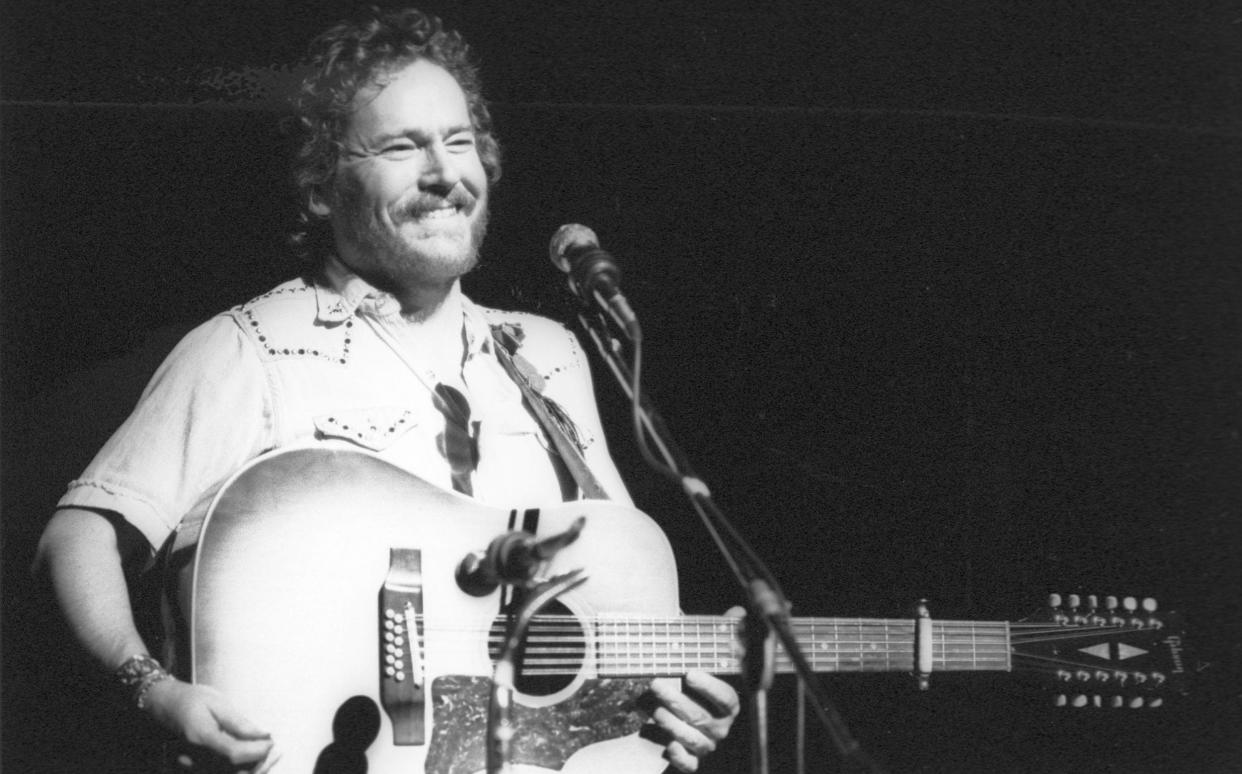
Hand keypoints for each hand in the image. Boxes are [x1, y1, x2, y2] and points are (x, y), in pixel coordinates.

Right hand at [143, 678, 279, 772]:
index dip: (256, 751)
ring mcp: (191, 766)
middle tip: (275, 751)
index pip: (233, 753)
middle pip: (232, 771)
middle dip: (258, 764)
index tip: (272, 741)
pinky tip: (253, 760)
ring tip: (269, 755)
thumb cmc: (191, 699)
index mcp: (200, 736)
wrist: (164, 705)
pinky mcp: (194, 768)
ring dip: (251, 769)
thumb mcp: (217, 702)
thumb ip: (239, 722)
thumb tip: (262, 735)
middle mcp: (193, 757)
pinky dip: (239, 770)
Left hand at [648, 669, 739, 771]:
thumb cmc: (686, 697)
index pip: (726, 698)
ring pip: (691, 738)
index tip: (689, 674)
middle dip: (675, 700)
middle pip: (700, 716)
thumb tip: (684, 647)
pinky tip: (670, 746)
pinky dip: (679, 756)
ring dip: (671, 723)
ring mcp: (706, 746)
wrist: (677, 724)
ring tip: (654, 711)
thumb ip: (692, 670)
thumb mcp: (692, 683)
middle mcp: (719, 728)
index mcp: (727, 708)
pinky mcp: (692, 762)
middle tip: (655, 685)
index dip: (709, 686)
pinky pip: (689, 764)